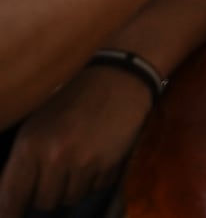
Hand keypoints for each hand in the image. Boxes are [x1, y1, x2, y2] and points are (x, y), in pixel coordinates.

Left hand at [0, 66, 150, 215]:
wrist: (119, 77)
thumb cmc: (74, 98)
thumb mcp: (37, 124)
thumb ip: (24, 160)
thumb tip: (12, 196)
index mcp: (29, 145)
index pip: (11, 196)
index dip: (11, 211)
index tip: (14, 214)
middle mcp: (54, 157)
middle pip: (43, 201)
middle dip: (49, 191)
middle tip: (57, 171)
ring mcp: (84, 162)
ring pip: (70, 198)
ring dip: (73, 185)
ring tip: (80, 158)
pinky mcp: (109, 164)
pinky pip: (96, 187)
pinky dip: (96, 177)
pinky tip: (99, 153)